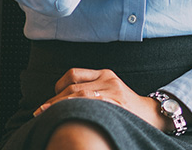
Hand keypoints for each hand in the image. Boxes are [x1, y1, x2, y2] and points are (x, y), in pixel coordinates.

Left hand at [33, 68, 172, 132]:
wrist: (150, 114)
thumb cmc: (125, 106)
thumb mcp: (109, 89)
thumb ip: (90, 89)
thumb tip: (61, 100)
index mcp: (104, 73)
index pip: (73, 74)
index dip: (57, 88)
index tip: (47, 102)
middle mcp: (107, 79)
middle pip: (73, 86)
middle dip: (55, 100)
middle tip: (41, 112)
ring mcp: (112, 90)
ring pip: (79, 95)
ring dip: (60, 106)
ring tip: (48, 116)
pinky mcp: (116, 102)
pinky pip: (90, 105)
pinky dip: (76, 110)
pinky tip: (68, 118)